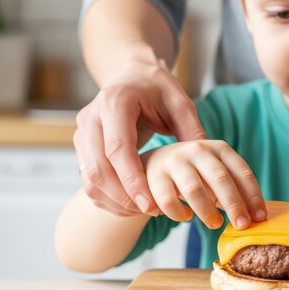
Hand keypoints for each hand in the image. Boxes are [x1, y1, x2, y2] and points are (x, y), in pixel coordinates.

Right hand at [74, 59, 206, 216]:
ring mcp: (82, 133)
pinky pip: (89, 181)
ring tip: (145, 212)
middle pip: (98, 168)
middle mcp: (91, 117)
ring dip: (115, 201)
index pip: (117, 147)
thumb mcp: (180, 101)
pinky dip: (109, 198)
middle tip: (152, 212)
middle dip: (124, 196)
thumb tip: (206, 160)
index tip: (149, 204)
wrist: (132, 76)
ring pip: (90, 178)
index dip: (132, 179)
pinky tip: (133, 207)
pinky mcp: (82, 147)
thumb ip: (191, 129)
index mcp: (115, 102)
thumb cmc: (158, 89)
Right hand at [142, 140, 266, 228]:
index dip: (253, 195)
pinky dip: (178, 213)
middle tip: (242, 225)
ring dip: (207, 212)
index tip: (260, 217)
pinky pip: (168, 200)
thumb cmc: (194, 175)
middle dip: (234, 205)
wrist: (151, 164)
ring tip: (215, 223)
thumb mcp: (215, 176)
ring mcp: (174, 160)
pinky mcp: (153, 175)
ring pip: (194, 190)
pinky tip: (185, 217)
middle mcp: (198, 150)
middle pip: (220, 178)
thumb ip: (233, 191)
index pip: (242, 171)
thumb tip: (255, 217)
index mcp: (219, 148)